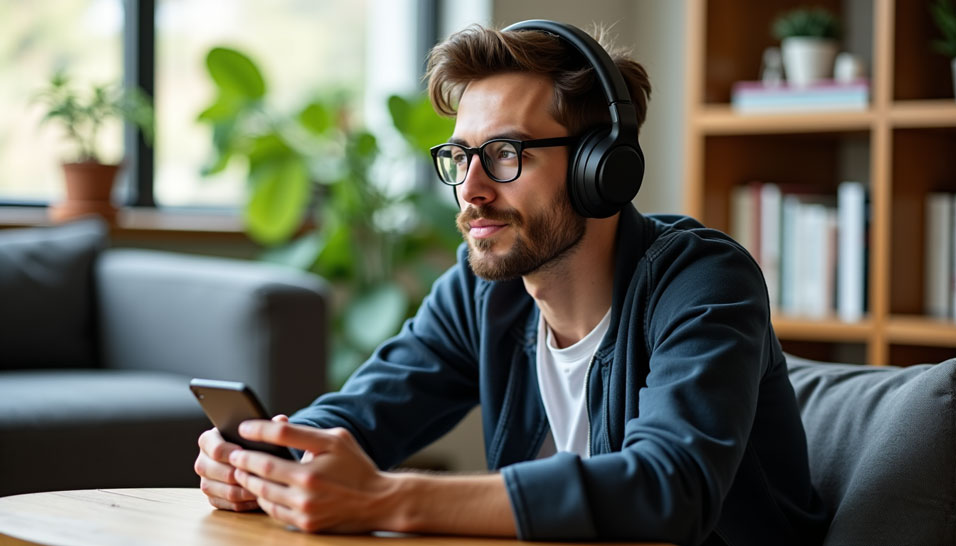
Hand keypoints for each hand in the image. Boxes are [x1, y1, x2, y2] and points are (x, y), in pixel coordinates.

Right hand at [194, 414, 288, 511]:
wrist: (246, 458)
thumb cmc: (250, 442)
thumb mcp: (255, 431)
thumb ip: (266, 425)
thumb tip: (281, 420)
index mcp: (208, 441)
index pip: (215, 449)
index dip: (231, 452)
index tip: (246, 452)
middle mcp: (203, 462)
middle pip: (218, 472)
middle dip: (239, 473)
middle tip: (259, 473)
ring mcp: (206, 481)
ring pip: (225, 490)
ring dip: (246, 490)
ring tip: (264, 486)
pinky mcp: (214, 498)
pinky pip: (229, 504)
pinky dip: (246, 502)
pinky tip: (261, 497)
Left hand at [229, 421, 397, 532]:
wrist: (378, 501)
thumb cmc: (356, 466)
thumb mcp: (336, 440)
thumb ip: (305, 433)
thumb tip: (276, 425)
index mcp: (314, 464)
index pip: (278, 440)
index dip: (257, 432)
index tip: (243, 428)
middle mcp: (307, 488)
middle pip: (263, 470)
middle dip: (244, 460)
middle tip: (235, 453)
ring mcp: (304, 509)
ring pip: (263, 492)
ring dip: (249, 480)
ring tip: (242, 471)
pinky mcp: (305, 524)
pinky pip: (273, 511)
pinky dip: (263, 499)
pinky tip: (260, 489)